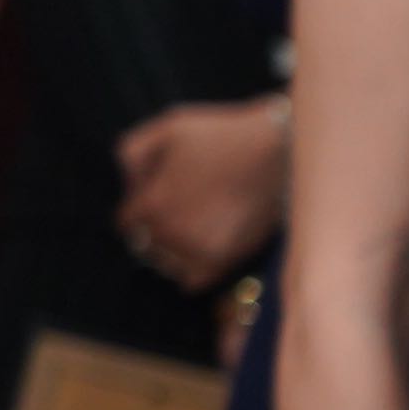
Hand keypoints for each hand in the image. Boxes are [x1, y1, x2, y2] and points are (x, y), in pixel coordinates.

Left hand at [115, 97, 289, 293]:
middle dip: (152, 228)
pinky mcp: (228, 262)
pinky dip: (189, 269)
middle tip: (176, 209)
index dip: (137, 206)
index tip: (153, 195)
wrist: (281, 153)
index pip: (127, 221)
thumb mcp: (167, 128)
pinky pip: (192, 281)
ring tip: (189, 227)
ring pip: (166, 264)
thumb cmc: (223, 136)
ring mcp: (201, 252)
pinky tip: (198, 248)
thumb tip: (130, 184)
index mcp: (154, 204)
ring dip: (169, 251)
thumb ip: (133, 153)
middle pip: (144, 244)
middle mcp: (174, 234)